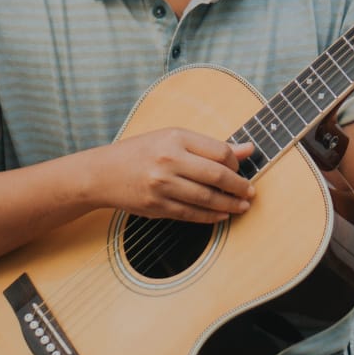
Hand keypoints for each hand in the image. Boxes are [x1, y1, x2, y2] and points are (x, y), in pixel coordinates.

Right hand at [90, 129, 255, 222]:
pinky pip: (191, 214)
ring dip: (230, 204)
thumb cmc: (141, 152)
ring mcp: (162, 185)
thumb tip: (247, 149)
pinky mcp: (157, 206)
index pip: (218, 151)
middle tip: (251, 192)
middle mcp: (168, 160)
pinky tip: (222, 215)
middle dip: (239, 186)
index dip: (236, 163)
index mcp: (175, 138)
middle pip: (217, 175)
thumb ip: (209, 145)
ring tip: (242, 206)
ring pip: (207, 198)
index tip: (241, 169)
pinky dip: (211, 216)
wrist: (102, 173)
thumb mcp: (172, 139)